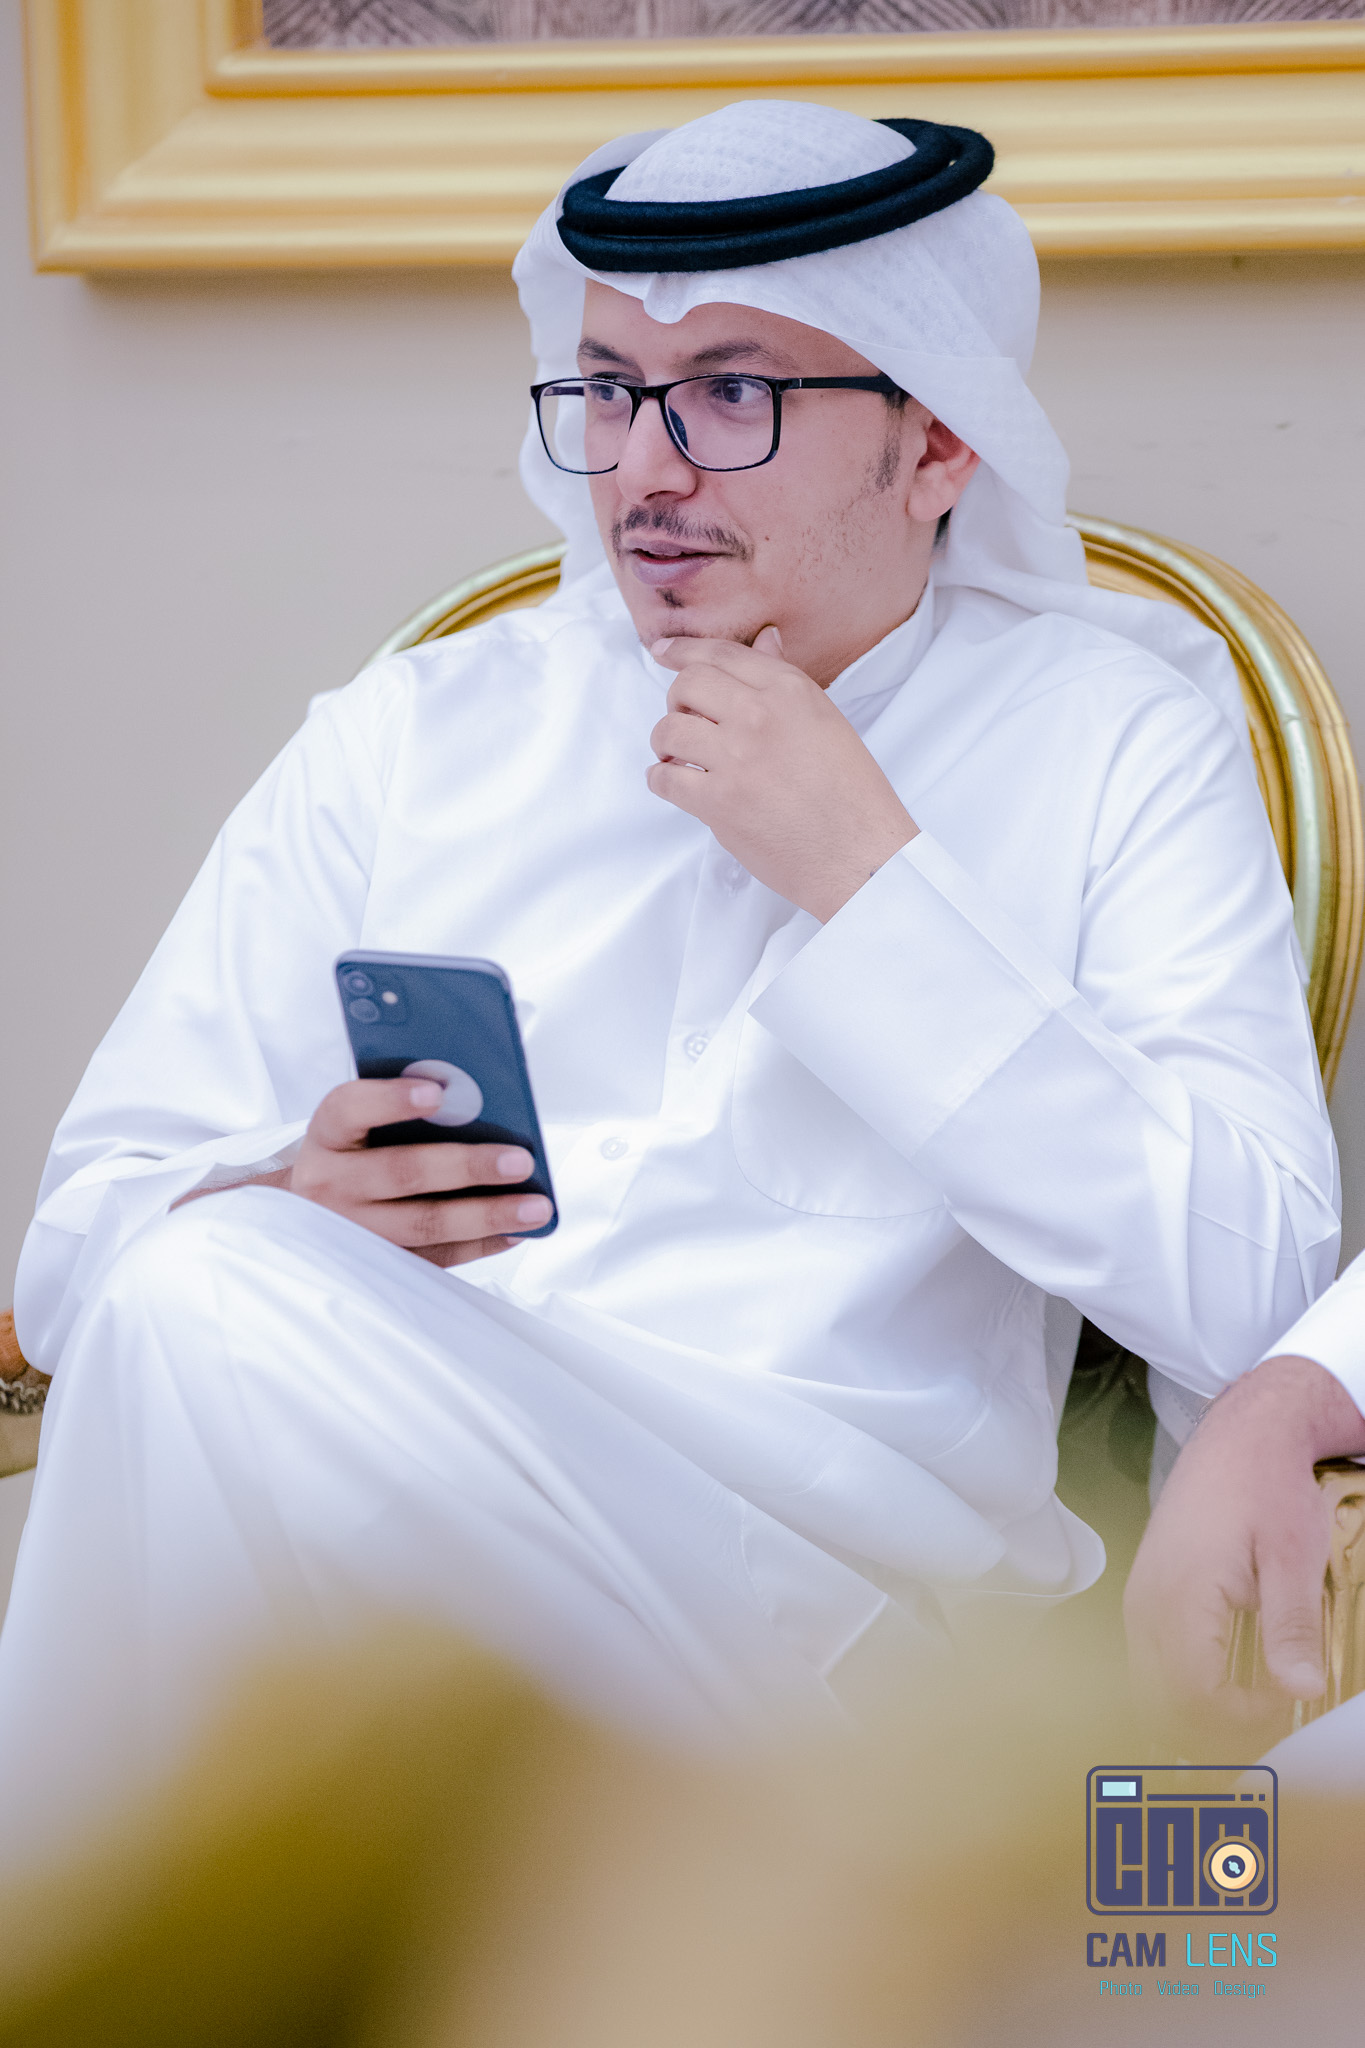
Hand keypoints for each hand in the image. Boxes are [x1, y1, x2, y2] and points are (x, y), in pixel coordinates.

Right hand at [281, 1076, 551, 1267]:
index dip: (391, 1100)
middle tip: (520, 1161)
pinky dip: (480, 1246)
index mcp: (327, 1133)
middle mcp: (330, 1183)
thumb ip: (402, 1105)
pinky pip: (434, 1257)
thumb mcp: (358, 1121)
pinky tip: (515, 1233)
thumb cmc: (352, 1151)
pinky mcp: (375, 1264)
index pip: (350, 1108)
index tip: (437, 1092)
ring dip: (486, 1215)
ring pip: (423, 1225)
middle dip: (466, 1166)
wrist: (307, 1209)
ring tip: (536, 1207)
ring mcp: (351, 1231)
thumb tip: (475, 1097)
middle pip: (401, 1173)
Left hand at [647, 627, 917, 921]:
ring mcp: (737, 757)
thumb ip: (785, 682)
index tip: (663, 651)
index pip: (722, 654)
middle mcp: (761, 714)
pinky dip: (661, 780)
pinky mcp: (719, 801)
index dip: (684, 649)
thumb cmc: (851, 794)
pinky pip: (665, 779)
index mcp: (791, 690)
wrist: (860, 855)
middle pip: (687, 685)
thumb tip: (765, 639)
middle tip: (687, 724)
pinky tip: (676, 784)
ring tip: (680, 759)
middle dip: (676, 703)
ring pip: (669, 730)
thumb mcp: (826, 721)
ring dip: (665, 744)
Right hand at [1124, 1354, 1364, 1748]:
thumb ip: (1291, 1626)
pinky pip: (1149, 1660)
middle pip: (1159, 1703)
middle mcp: (1146, 1603)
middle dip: (1212, 1727)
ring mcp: (1139, 1598)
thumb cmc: (1265, 1486)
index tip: (1284, 1697)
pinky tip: (1228, 1673)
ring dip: (1195, 1708)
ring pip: (1147, 1686)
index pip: (1193, 1697)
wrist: (1237, 1437)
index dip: (1241, 1717)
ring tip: (1251, 1698)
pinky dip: (1181, 1684)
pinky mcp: (1144, 1592)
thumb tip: (1300, 1689)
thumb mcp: (1293, 1556)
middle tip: (1267, 1712)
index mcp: (1180, 1598)